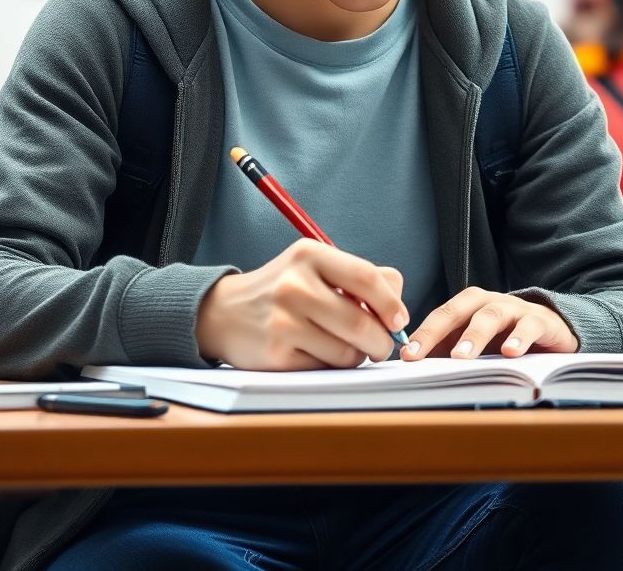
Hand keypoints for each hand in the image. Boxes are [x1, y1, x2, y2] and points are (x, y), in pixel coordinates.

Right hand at [195, 239, 408, 370]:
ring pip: (347, 352)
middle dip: (380, 341)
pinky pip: (324, 368)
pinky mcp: (276, 353)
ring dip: (356, 357)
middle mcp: (295, 284)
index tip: (398, 321)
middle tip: (379, 346)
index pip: (367, 277)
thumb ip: (359, 278)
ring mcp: (283, 320)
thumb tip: (398, 306)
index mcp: (310, 254)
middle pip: (362, 322)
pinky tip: (316, 353)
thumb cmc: (283, 290)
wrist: (223, 312)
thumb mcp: (314, 267)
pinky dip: (330, 367)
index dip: (391, 303)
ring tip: (344, 347)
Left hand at [400, 287, 577, 360]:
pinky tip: (510, 354)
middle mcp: (488, 301)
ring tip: (462, 357)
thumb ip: (450, 352)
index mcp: (468, 305)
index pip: (440, 316)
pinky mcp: (541, 320)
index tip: (407, 356)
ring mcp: (514, 308)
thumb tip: (418, 370)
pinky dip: (519, 339)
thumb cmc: (506, 338)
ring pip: (491, 315)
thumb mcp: (477, 345)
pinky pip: (529, 326)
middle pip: (459, 310)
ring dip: (475, 336)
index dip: (423, 334)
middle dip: (438, 331)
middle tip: (423, 355)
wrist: (553, 329)